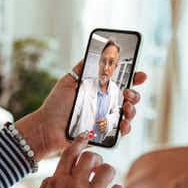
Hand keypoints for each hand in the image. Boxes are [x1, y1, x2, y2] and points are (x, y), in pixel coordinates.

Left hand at [15, 60, 146, 160]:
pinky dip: (126, 128)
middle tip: (128, 93)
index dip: (134, 78)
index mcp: (100, 90)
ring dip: (132, 110)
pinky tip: (123, 123)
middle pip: (130, 98)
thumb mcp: (68, 81)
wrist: (47, 127)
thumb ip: (82, 69)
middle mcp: (106, 104)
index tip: (140, 75)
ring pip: (129, 114)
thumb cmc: (56, 105)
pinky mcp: (104, 134)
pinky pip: (121, 132)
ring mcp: (106, 119)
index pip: (122, 82)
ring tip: (126, 107)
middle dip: (135, 94)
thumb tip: (94, 52)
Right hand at [31, 133, 123, 187]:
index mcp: (58, 182)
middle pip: (92, 157)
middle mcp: (76, 185)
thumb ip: (47, 187)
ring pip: (109, 170)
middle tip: (96, 168)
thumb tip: (55, 176)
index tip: (86, 137)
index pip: (71, 152)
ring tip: (105, 183)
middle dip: (96, 160)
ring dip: (108, 174)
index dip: (80, 141)